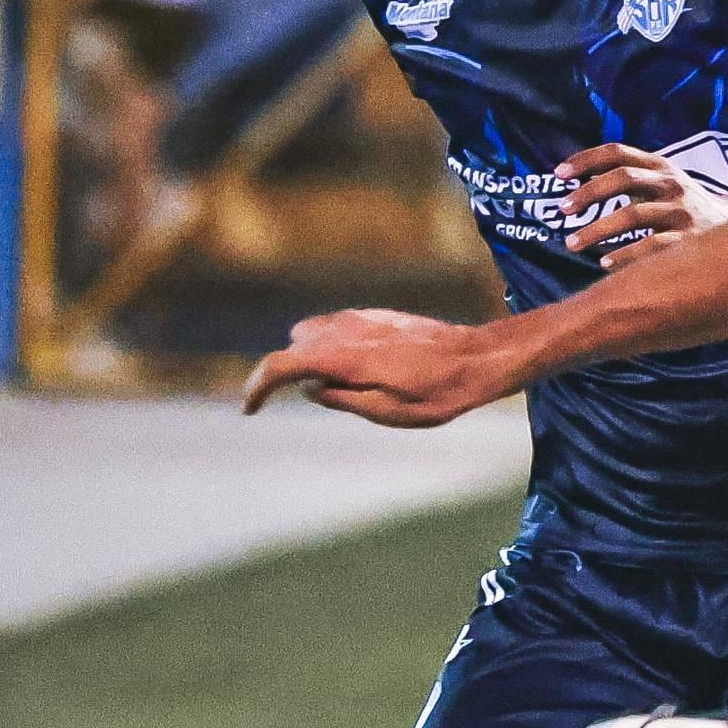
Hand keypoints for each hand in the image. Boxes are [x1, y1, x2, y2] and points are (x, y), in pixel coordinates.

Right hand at [240, 309, 514, 426]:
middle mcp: (345, 329)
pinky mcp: (376, 315)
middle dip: (294, 370)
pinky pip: (339, 328)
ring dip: (315, 356)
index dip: (257, 387)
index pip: (280, 364)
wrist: (477, 358)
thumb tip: (310, 389)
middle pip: (294, 345)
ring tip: (350, 384)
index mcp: (343, 356)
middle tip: (325, 396)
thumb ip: (341, 399)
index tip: (250, 410)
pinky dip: (336, 347)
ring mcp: (360, 317)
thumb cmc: (438, 394)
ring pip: (314, 332)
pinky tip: (370, 369)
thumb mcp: (388, 412)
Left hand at [559, 143, 727, 261]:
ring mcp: (681, 212)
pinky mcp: (688, 240)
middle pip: (623, 178)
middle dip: (588, 193)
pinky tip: (604, 263)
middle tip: (563, 210)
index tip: (559, 174)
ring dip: (597, 230)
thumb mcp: (664, 183)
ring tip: (573, 243)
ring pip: (632, 216)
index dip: (586, 159)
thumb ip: (630, 180)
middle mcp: (672, 184)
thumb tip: (577, 184)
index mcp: (661, 166)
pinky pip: (650, 248)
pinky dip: (624, 256)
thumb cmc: (685, 207)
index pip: (619, 152)